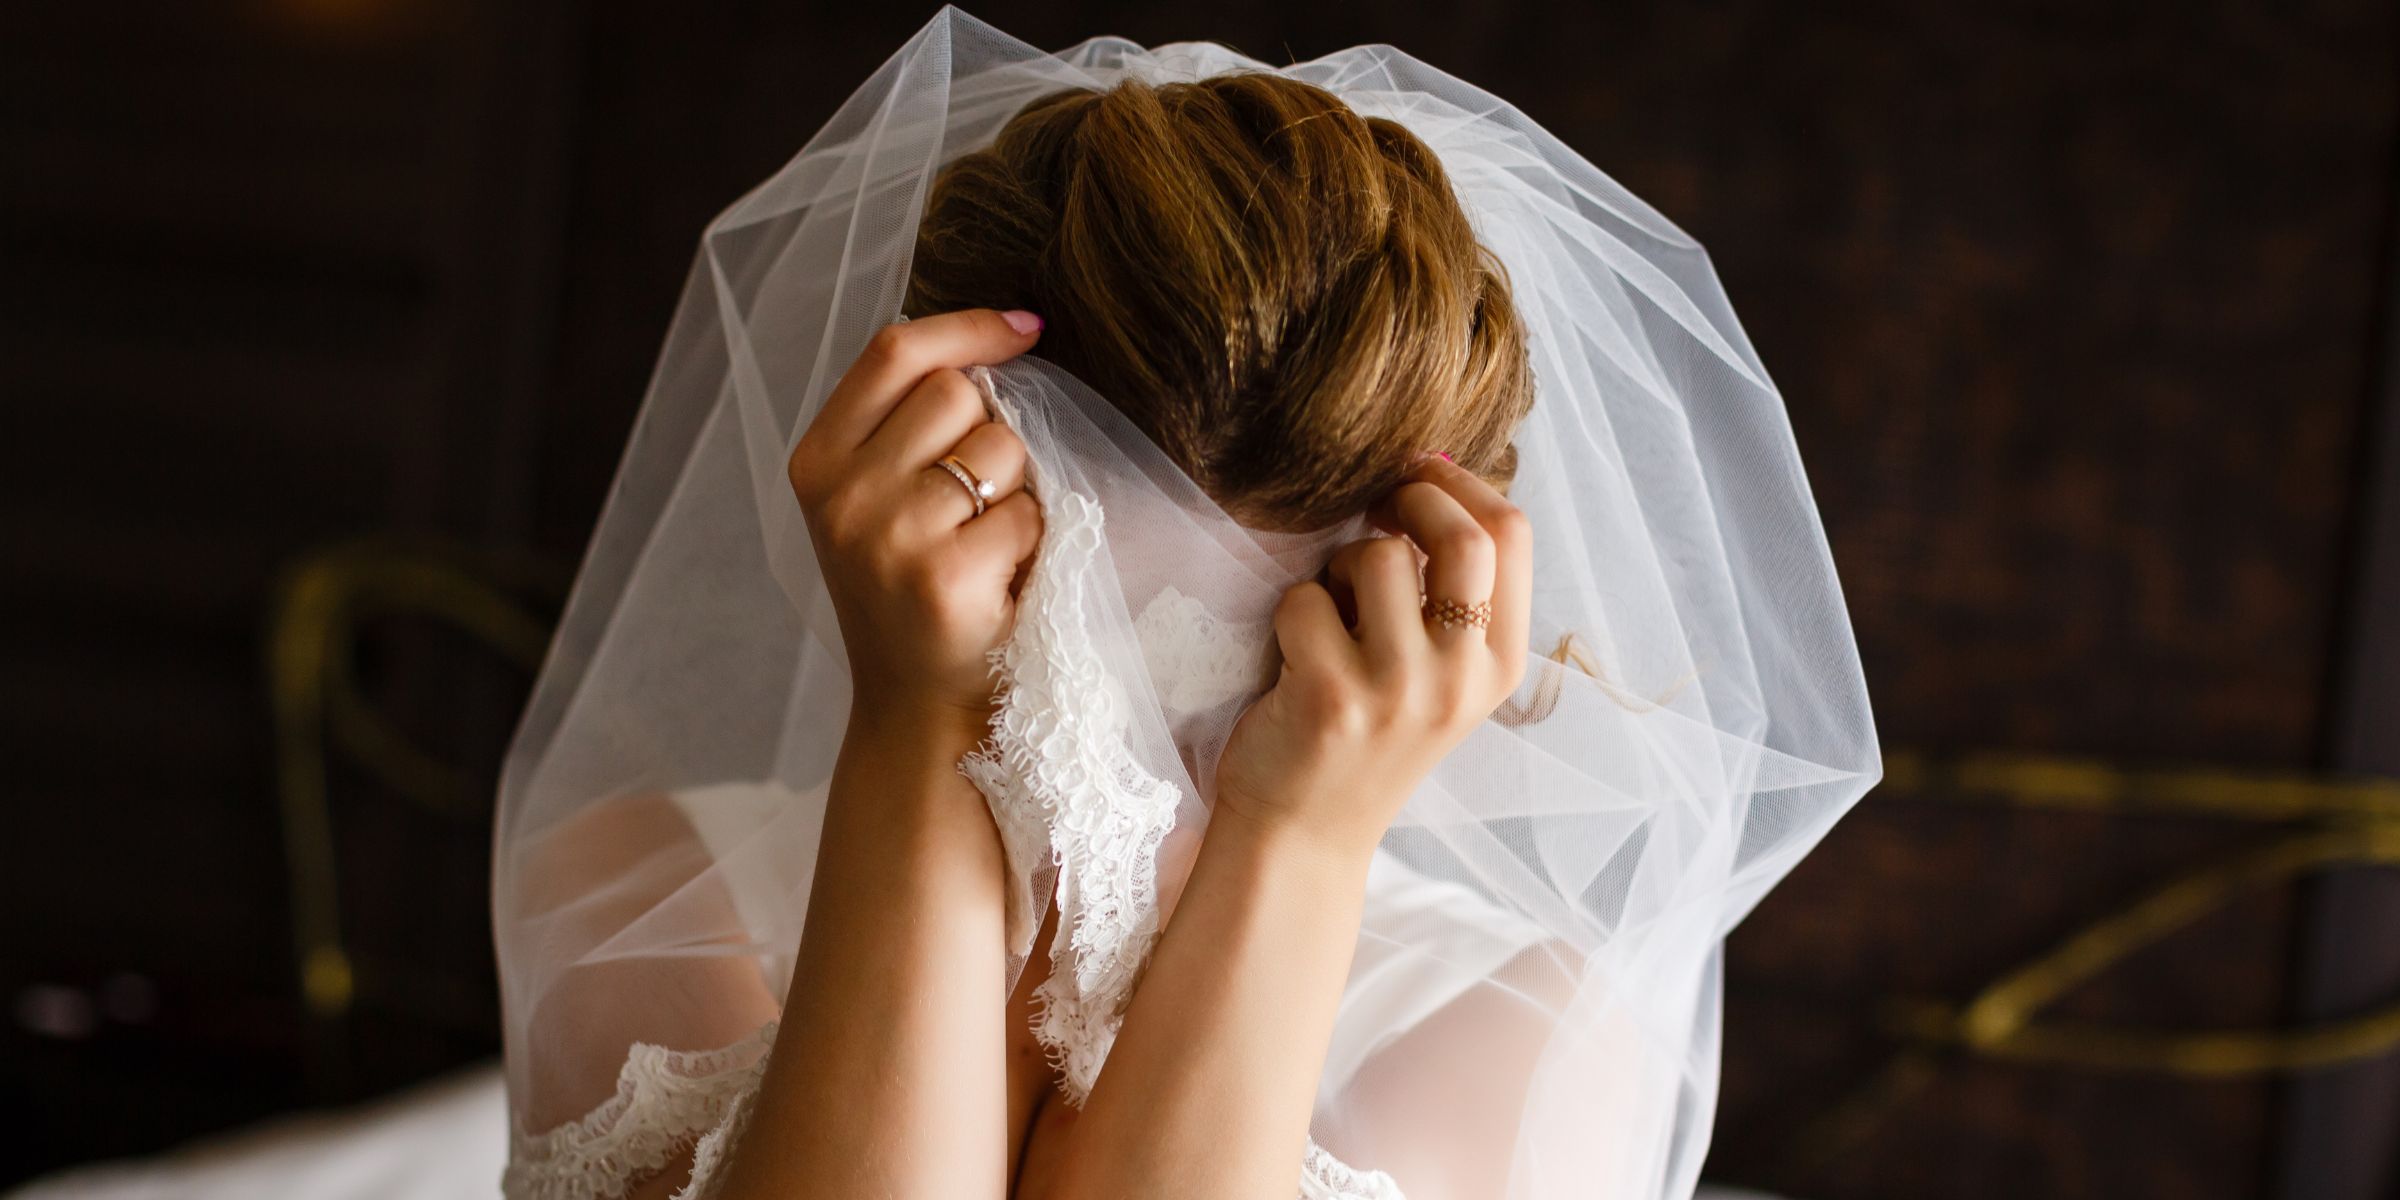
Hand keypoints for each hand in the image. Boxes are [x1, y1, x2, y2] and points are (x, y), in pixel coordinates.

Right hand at [785, 308, 1046, 734]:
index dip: (969, 327)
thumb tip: (1005, 339)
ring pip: (998, 448)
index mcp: (817, 462)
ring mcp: (888, 537)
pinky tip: (1000, 582)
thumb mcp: (880, 503)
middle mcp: (841, 495)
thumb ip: (909, 427)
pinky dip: (1030, 543)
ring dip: (1015, 491)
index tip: (1026, 328)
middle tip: (977, 503)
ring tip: (985, 546)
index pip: (895, 352)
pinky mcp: (942, 578)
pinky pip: (1025, 514)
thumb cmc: (913, 595)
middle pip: (955, 393)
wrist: (921, 714)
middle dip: (990, 434)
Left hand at [1213, 456, 1530, 855]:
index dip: (1462, 485)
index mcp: (1500, 666)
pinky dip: (1292, 610)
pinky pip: (1305, 597)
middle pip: (1463, 537)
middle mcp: (1461, 681)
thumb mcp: (1440, 675)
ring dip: (1340, 565)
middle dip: (1411, 497)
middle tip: (1375, 507)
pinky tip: (1295, 654)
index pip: (1513, 536)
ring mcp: (1399, 692)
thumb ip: (1452, 593)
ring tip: (1332, 610)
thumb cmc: (1367, 735)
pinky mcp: (1331, 698)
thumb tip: (1436, 466)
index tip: (1420, 474)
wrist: (1306, 835)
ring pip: (1376, 557)